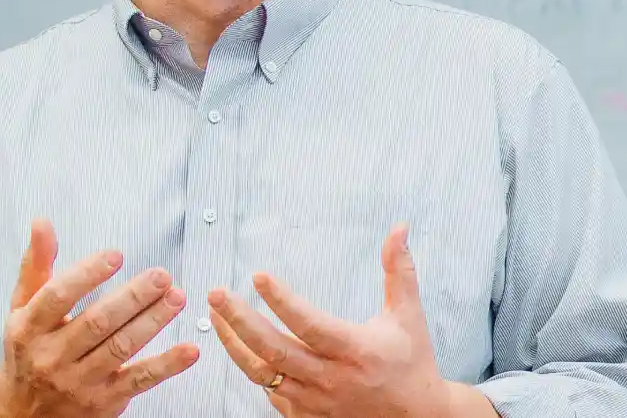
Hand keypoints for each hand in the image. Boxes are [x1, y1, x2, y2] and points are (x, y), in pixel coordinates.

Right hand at [0, 219, 198, 416]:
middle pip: (96, 323)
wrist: (22, 414)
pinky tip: (188, 349)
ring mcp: (79, 381)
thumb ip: (36, 265)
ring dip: (153, 321)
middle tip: (161, 275)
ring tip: (177, 297)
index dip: (87, 274)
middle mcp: (53, 356)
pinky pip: (139, 381)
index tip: (115, 256)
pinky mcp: (104, 401)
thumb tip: (42, 224)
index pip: (58, 297)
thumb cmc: (27, 352)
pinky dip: (166, 366)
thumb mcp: (22, 307)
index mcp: (31, 328)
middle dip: (133, 297)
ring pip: (121, 348)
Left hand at [208, 224, 493, 417]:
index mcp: (355, 350)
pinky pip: (270, 393)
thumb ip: (399, 270)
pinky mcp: (308, 416)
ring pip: (263, 374)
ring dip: (234, 345)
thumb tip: (399, 228)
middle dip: (239, 321)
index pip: (309, 323)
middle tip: (215, 295)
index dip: (281, 300)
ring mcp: (316, 401)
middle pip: (274, 351)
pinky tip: (239, 345)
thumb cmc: (411, 362)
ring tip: (215, 317)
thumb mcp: (408, 314)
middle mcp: (332, 378)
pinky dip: (252, 369)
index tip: (258, 275)